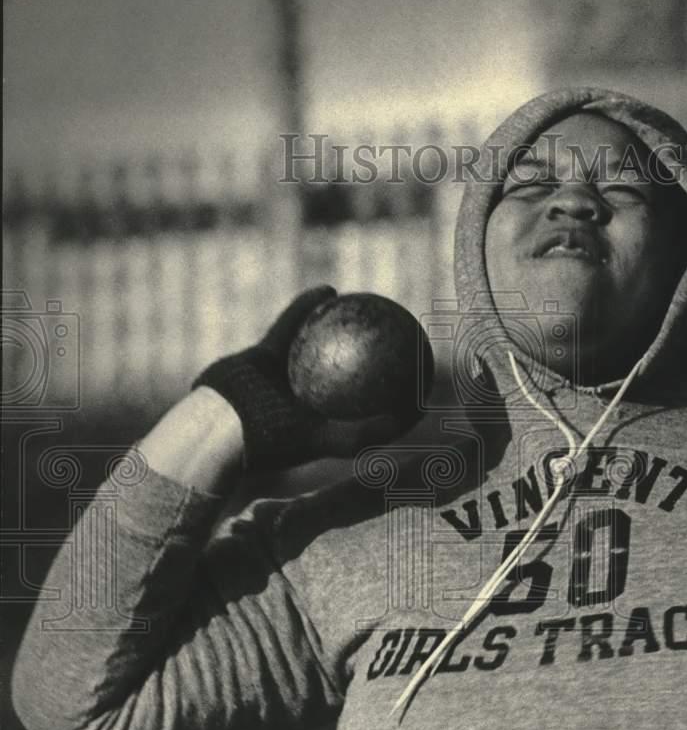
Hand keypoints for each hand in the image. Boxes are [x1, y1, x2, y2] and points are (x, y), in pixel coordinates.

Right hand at [192, 287, 400, 471]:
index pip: (374, 409)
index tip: (426, 372)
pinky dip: (306, 307)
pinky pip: (290, 325)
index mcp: (328, 424)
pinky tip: (328, 289)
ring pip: (321, 345)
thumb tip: (409, 417)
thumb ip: (365, 433)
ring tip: (368, 304)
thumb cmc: (272, 439)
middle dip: (377, 354)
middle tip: (403, 330)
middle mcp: (310, 402)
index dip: (400, 393)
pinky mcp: (264, 356)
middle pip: (353, 374)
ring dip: (342, 325)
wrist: (217, 431)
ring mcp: (287, 379)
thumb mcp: (328, 440)